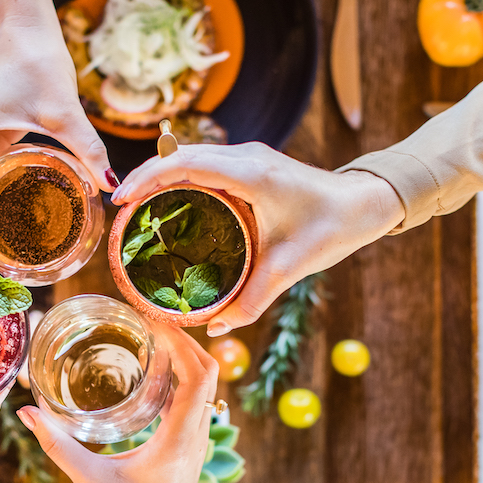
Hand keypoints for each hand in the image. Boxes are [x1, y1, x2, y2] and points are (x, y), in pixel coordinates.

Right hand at [16, 326, 227, 482]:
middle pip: (207, 372)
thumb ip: (57, 446)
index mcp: (178, 438)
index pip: (198, 375)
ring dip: (185, 357)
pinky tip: (152, 372)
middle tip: (149, 320)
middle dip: (184, 340)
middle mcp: (196, 434)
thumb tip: (26, 414)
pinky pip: (195, 400)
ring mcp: (197, 441)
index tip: (152, 321)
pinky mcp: (190, 447)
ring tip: (151, 336)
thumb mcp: (91, 482)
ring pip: (205, 385)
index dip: (181, 342)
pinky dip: (181, 377)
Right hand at [112, 143, 404, 335]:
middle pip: (178, 154)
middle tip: (118, 211)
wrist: (364, 203)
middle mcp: (245, 157)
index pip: (184, 163)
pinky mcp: (250, 164)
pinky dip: (178, 177)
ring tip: (134, 208)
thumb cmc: (332, 228)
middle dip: (144, 177)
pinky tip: (167, 204)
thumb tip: (214, 328)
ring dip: (159, 175)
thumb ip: (251, 301)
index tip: (119, 201)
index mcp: (251, 174)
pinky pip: (203, 164)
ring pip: (189, 156)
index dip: (146, 178)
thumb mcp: (289, 268)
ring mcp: (247, 157)